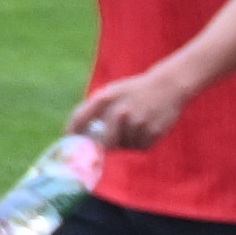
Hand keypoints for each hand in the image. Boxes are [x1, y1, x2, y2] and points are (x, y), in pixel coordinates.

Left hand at [69, 71, 186, 150]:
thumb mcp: (112, 92)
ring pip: (123, 146)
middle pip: (104, 142)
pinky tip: (145, 129)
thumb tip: (78, 133)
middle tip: (110, 141)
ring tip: (135, 126)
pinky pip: (139, 147)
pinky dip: (140, 143)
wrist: (167, 86)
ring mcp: (136, 123)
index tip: (68, 142)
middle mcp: (119, 111)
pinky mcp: (152, 132)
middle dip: (105, 145)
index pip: (80, 119)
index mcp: (105, 98)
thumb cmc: (134, 91)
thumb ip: (95, 108)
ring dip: (126, 142)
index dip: (72, 133)